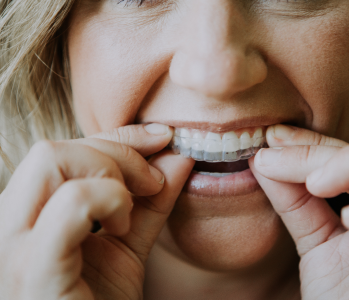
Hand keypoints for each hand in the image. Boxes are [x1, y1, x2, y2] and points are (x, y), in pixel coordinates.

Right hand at [0, 124, 193, 299]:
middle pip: (53, 150)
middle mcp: (5, 228)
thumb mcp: (131, 244)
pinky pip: (69, 206)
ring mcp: (10, 250)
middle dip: (116, 154)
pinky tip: (122, 230)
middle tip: (151, 184)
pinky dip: (107, 201)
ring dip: (111, 177)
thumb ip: (151, 202)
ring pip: (52, 163)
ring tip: (129, 216)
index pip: (62, 150)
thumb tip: (177, 156)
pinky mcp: (31, 272)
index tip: (162, 136)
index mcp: (26, 218)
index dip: (117, 136)